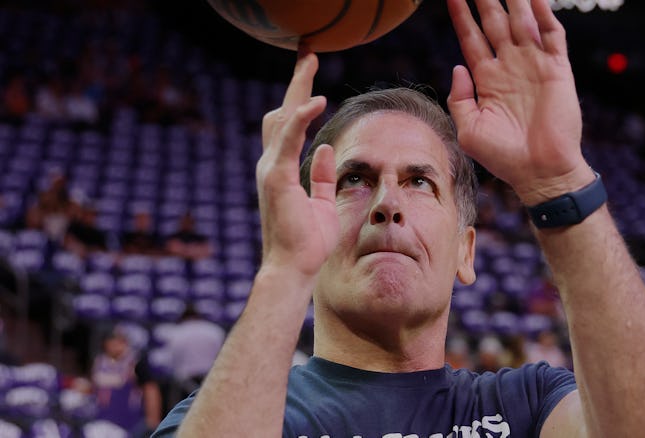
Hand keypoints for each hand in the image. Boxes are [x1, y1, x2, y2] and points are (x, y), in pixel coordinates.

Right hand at [256, 51, 337, 275]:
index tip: (311, 75)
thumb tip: (326, 149)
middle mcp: (271, 164)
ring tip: (310, 61)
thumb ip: (322, 176)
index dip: (300, 99)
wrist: (292, 267)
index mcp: (280, 170)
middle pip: (283, 113)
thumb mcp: (322, 202)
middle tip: (308, 54)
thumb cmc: (307, 242)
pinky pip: (289, 137)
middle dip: (297, 83)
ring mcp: (270, 168)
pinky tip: (317, 100)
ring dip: (298, 88)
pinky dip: (301, 117)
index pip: (289, 125)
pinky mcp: (277, 176)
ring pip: (283, 117)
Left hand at [447, 0, 593, 205]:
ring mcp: (534, 65)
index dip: (462, 15)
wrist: (540, 172)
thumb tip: (457, 66)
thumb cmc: (503, 157)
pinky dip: (544, 13)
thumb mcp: (469, 130)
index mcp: (487, 79)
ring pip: (522, 21)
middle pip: (494, 22)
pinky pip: (551, 34)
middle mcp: (510, 66)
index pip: (471, 37)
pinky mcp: (557, 70)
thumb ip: (459, 99)